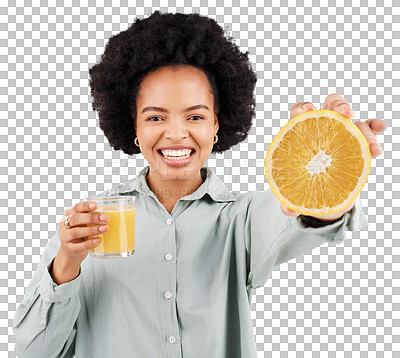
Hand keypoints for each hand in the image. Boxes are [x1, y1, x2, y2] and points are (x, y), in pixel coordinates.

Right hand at [58, 201, 109, 263]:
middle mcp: (64, 224)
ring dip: (91, 230)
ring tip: (104, 229)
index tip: (96, 205)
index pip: (76, 207)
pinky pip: (78, 246)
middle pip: (76, 219)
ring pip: (76, 232)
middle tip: (106, 218)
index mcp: (69, 214)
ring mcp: (65, 237)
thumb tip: (112, 214)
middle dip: (92, 218)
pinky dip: (88, 243)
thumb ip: (93, 217)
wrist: (71, 251)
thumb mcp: (85, 222)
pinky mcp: (69, 249)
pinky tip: (97, 240)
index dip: (86, 206)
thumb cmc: (81, 232)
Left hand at [280, 93, 388, 220]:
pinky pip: (370, 128)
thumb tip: (287, 210)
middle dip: (339, 105)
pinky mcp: (359, 140)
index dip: (302, 108)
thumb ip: (289, 197)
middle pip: (331, 105)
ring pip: (356, 120)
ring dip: (365, 130)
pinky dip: (376, 126)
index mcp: (302, 132)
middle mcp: (324, 127)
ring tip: (372, 149)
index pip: (299, 113)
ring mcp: (343, 131)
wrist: (323, 187)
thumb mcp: (295, 190)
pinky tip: (382, 128)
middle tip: (346, 115)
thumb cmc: (304, 182)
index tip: (307, 111)